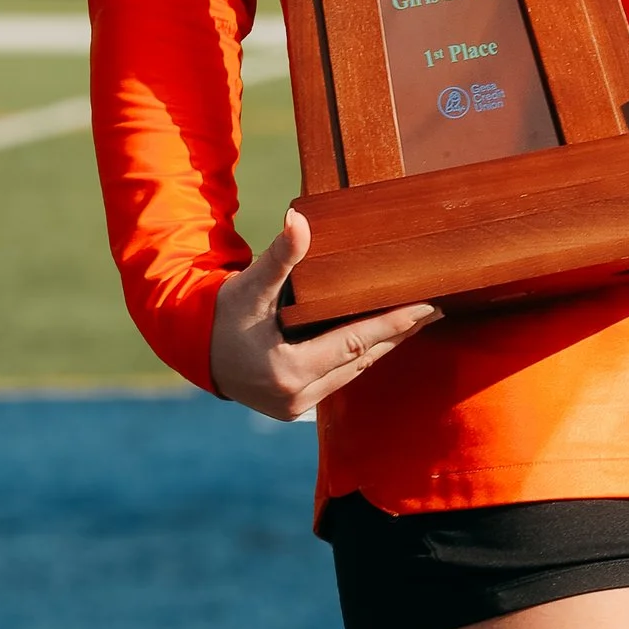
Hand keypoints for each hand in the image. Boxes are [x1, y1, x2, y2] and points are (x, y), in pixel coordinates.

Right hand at [208, 209, 438, 423]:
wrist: (193, 348)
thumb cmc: (222, 313)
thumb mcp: (250, 285)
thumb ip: (279, 257)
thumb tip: (298, 220)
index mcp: (288, 370)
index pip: (356, 343)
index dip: (394, 324)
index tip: (428, 306)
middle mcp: (296, 397)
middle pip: (363, 360)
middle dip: (399, 334)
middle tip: (435, 309)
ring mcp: (296, 406)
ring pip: (354, 373)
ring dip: (384, 347)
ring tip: (416, 322)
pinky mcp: (294, 407)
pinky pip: (339, 379)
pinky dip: (361, 358)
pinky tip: (382, 340)